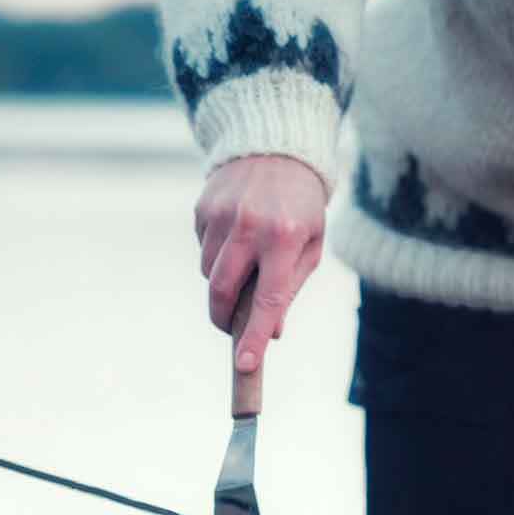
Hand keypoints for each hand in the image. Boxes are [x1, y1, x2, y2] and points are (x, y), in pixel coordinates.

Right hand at [194, 155, 327, 377]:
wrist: (278, 150)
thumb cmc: (301, 208)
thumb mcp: (310, 246)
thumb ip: (290, 289)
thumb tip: (272, 333)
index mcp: (284, 238)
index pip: (268, 299)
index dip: (256, 335)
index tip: (245, 364)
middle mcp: (249, 225)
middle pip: (222, 290)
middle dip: (224, 319)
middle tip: (231, 328)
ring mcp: (221, 214)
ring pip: (209, 273)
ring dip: (223, 282)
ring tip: (245, 261)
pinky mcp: (202, 207)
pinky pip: (202, 249)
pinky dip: (216, 255)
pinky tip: (235, 236)